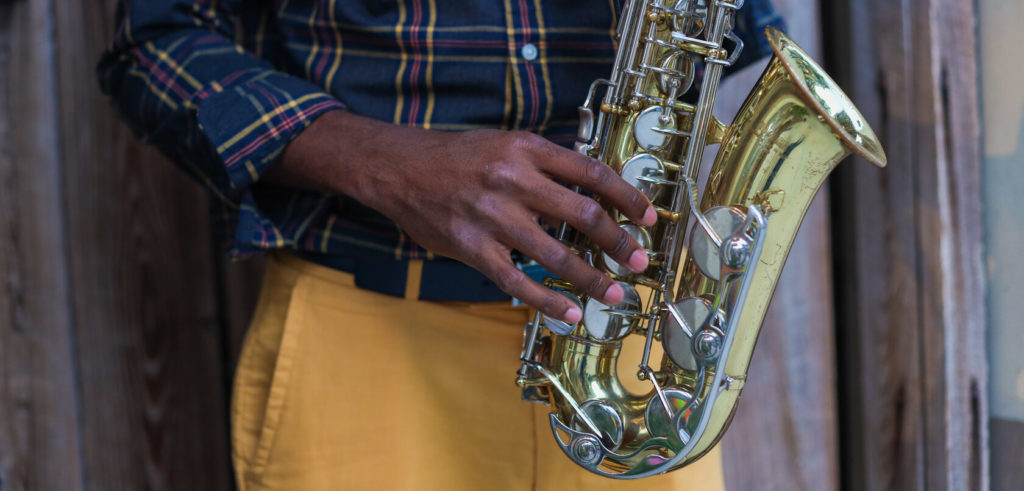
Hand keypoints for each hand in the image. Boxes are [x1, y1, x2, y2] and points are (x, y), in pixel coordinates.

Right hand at [272, 110, 655, 322]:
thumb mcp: (505, 143)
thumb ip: (545, 164)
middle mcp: (513, 180)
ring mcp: (492, 216)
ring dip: (592, 277)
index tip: (648, 217)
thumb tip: (592, 189)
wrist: (397, 167)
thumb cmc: (455, 156)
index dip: (627, 197)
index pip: (593, 173)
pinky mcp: (472, 247)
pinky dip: (548, 300)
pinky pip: (518, 282)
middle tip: (639, 261)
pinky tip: (570, 312)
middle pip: (583, 215)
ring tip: (615, 293)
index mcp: (527, 149)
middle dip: (619, 242)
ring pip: (556, 254)